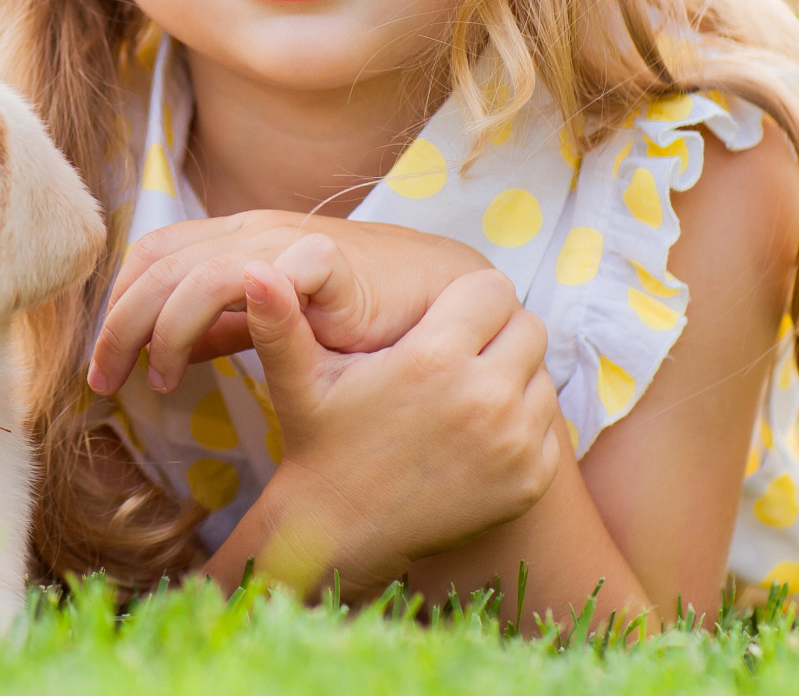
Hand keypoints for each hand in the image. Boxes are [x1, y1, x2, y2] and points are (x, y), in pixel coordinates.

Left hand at [87, 212, 488, 394]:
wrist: (444, 300)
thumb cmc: (358, 315)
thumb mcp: (272, 325)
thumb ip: (221, 331)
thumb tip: (163, 354)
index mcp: (232, 238)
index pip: (150, 258)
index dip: (116, 308)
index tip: (102, 367)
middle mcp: (250, 231)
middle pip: (156, 266)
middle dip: (117, 326)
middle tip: (102, 382)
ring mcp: (285, 241)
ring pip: (190, 273)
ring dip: (158, 329)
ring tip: (156, 379)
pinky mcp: (323, 261)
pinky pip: (253, 278)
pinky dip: (214, 316)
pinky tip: (206, 360)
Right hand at [210, 261, 562, 592]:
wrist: (343, 530)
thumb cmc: (319, 441)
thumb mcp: (296, 377)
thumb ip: (278, 319)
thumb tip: (251, 268)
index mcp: (433, 359)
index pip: (491, 289)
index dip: (467, 298)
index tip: (442, 318)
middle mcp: (485, 398)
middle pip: (528, 326)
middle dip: (497, 331)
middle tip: (458, 351)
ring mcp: (514, 444)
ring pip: (541, 376)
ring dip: (512, 376)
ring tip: (464, 392)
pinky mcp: (530, 480)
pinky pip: (548, 428)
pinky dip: (522, 425)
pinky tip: (476, 434)